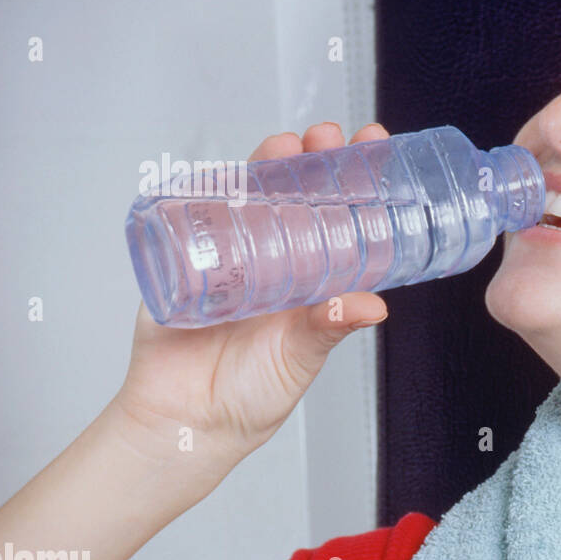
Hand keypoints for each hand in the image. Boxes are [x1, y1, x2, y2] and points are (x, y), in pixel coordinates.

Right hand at [112, 122, 390, 464]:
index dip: (358, 182)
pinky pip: (195, 218)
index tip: (375, 149)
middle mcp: (278, 260)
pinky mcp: (187, 261)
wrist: (185, 423)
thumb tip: (372, 306)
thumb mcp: (300, 359)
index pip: (343, 217)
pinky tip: (223, 174)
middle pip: (298, 195)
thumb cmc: (251, 395)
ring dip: (266, 166)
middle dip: (314, 160)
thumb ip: (329, 328)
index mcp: (316, 279)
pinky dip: (206, 192)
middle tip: (329, 137)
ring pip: (251, 197)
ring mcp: (233, 255)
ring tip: (286, 147)